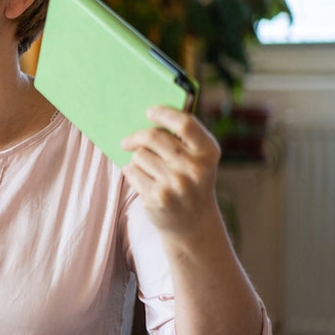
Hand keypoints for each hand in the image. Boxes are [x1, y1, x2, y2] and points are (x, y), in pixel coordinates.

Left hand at [121, 106, 222, 233]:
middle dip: (136, 137)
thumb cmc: (190, 182)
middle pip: (153, 137)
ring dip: (137, 160)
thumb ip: (182, 140)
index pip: (185, 123)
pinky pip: (132, 172)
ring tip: (147, 171)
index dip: (164, 114)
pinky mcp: (157, 197)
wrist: (192, 223)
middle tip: (126, 141)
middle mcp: (194, 168)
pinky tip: (142, 181)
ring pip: (139, 156)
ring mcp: (176, 184)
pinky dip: (132, 173)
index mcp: (208, 153)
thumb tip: (146, 118)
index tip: (149, 111)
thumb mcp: (198, 161)